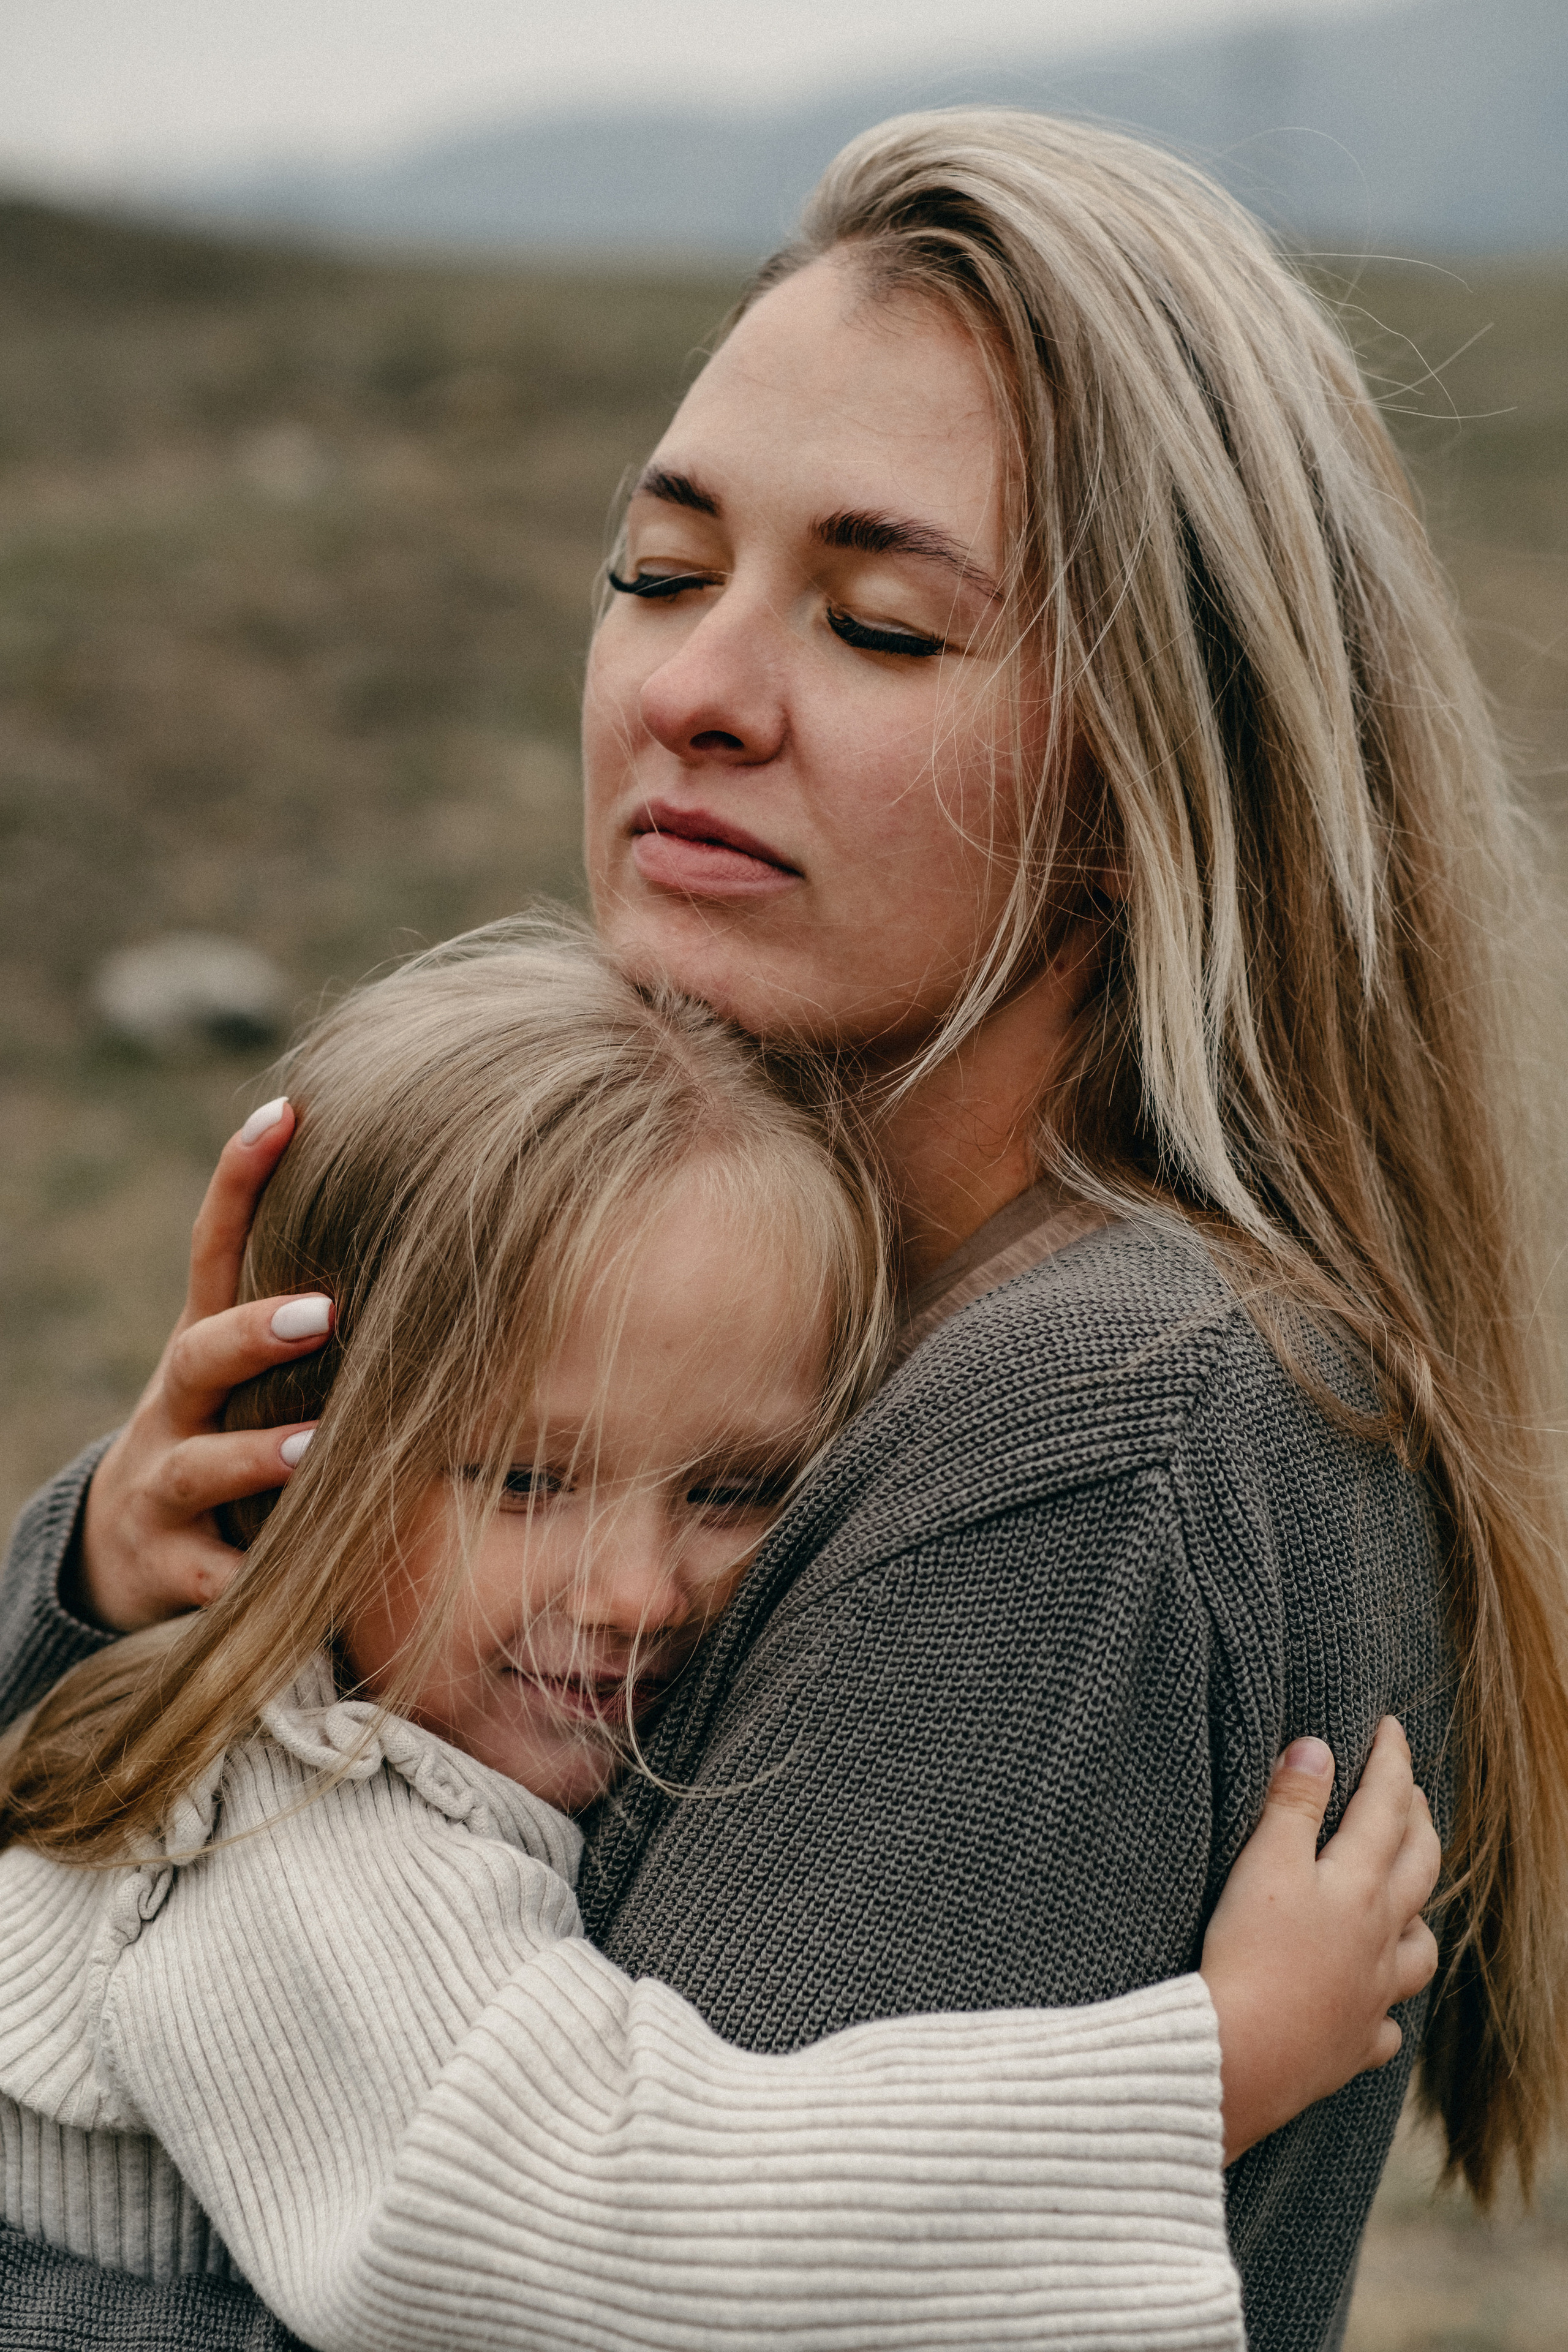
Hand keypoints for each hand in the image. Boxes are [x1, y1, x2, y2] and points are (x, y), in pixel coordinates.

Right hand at [73, 1100, 328, 1630]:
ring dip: (256, 1456)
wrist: (126, 1552)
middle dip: (255, 1331)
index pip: (214, 1247)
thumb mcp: (255, 1372)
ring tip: (317, 1448)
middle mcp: (176, 1409)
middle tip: (325, 1313)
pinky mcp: (167, 1568)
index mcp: (205, 1347)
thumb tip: (437, 1215)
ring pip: (197, 1466)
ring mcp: (162, 1487)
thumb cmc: (230, 1436)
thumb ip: (313, 1307)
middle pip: (197, 1354)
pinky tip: (285, 1582)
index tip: (286, 1111)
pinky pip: (209, 1577)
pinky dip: (244, 1579)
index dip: (240, 1178)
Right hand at [1200, 1716, 1440, 2164]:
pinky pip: (1384, 2024)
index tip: (1390, 1728)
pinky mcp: (1351, 2045)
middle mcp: (1379, 1937)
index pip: (1386, 1806)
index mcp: (1358, 1885)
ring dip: (1417, 1914)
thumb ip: (1292, 1804)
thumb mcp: (1263, 1863)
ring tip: (1405, 1898)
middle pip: (1418, 1868)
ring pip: (1418, 1950)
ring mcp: (1372, 1994)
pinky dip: (1384, 2005)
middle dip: (1417, 1820)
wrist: (1240, 2055)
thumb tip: (1319, 1746)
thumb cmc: (1248, 1954)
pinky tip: (1371, 2000)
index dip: (1391, 1761)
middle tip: (1407, 1791)